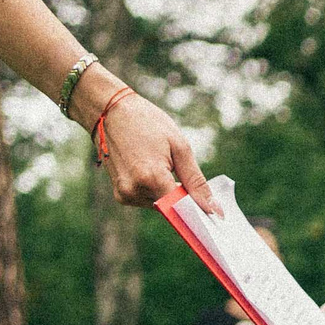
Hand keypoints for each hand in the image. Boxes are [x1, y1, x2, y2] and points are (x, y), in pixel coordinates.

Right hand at [97, 91, 215, 212]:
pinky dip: (156, 191)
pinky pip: (147, 201)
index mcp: (151, 178)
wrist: (110, 112)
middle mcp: (134, 191)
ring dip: (168, 193)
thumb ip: (196, 182)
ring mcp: (125, 194)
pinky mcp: (120, 195)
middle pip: (172, 208)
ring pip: (160, 205)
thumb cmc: (148, 123)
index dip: (199, 209)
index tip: (214, 212)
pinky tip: (152, 170)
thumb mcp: (180, 147)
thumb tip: (213, 209)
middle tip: (186, 175)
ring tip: (163, 165)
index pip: (183, 208)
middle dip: (184, 198)